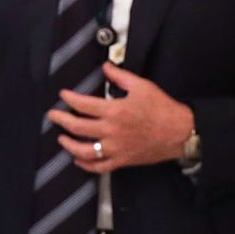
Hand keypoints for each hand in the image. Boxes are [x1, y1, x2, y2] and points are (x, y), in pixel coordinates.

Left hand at [47, 62, 193, 172]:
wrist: (181, 133)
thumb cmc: (163, 109)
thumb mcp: (142, 86)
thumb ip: (120, 76)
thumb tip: (105, 66)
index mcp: (115, 111)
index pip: (83, 105)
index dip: (69, 98)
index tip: (63, 95)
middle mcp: (112, 131)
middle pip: (77, 127)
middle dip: (61, 120)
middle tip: (53, 115)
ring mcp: (116, 148)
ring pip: (84, 150)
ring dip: (69, 144)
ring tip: (61, 138)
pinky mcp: (123, 160)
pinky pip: (100, 167)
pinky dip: (86, 165)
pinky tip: (78, 159)